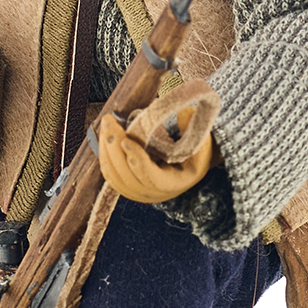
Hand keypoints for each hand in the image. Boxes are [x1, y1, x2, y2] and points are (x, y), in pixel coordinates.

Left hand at [96, 105, 215, 202]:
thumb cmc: (195, 153)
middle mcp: (153, 194)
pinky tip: (105, 137)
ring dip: (106, 149)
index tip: (126, 141)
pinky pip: (110, 175)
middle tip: (110, 122)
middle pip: (126, 176)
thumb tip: (184, 114)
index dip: (137, 160)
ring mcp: (138, 193)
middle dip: (114, 148)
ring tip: (107, 124)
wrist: (188, 167)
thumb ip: (196, 128)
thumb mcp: (203, 142)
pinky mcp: (127, 188)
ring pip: (114, 176)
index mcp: (173, 183)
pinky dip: (104, 156)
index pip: (150, 177)